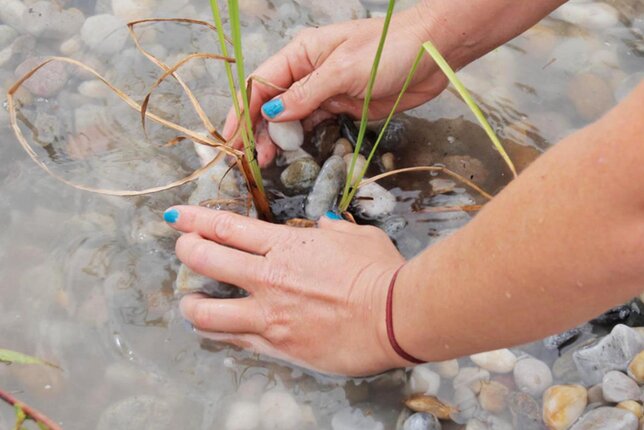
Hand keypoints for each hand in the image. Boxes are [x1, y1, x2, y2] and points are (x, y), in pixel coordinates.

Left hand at [164, 206, 410, 375]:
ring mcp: (269, 316)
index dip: (194, 220)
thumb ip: (332, 229)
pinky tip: (214, 330)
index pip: (227, 228)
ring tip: (189, 302)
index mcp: (285, 246)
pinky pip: (234, 341)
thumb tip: (323, 225)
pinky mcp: (277, 346)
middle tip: (183, 249)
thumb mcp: (356, 237)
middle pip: (206, 261)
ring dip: (190, 304)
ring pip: (206, 312)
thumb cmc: (380, 272)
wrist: (396, 317)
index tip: (175, 216)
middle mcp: (268, 278)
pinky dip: (218, 333)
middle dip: (186, 251)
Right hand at [223, 2, 457, 165]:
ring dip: (276, 139)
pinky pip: (312, 124)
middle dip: (254, 130)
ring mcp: (324, 91)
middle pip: (271, 104)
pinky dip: (299, 139)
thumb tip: (270, 115)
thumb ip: (305, 95)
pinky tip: (290, 155)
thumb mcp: (342, 71)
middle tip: (246, 160)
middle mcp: (307, 72)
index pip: (260, 84)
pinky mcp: (341, 107)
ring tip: (264, 163)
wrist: (431, 54)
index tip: (229, 139)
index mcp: (301, 54)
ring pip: (290, 117)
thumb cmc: (388, 50)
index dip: (241, 111)